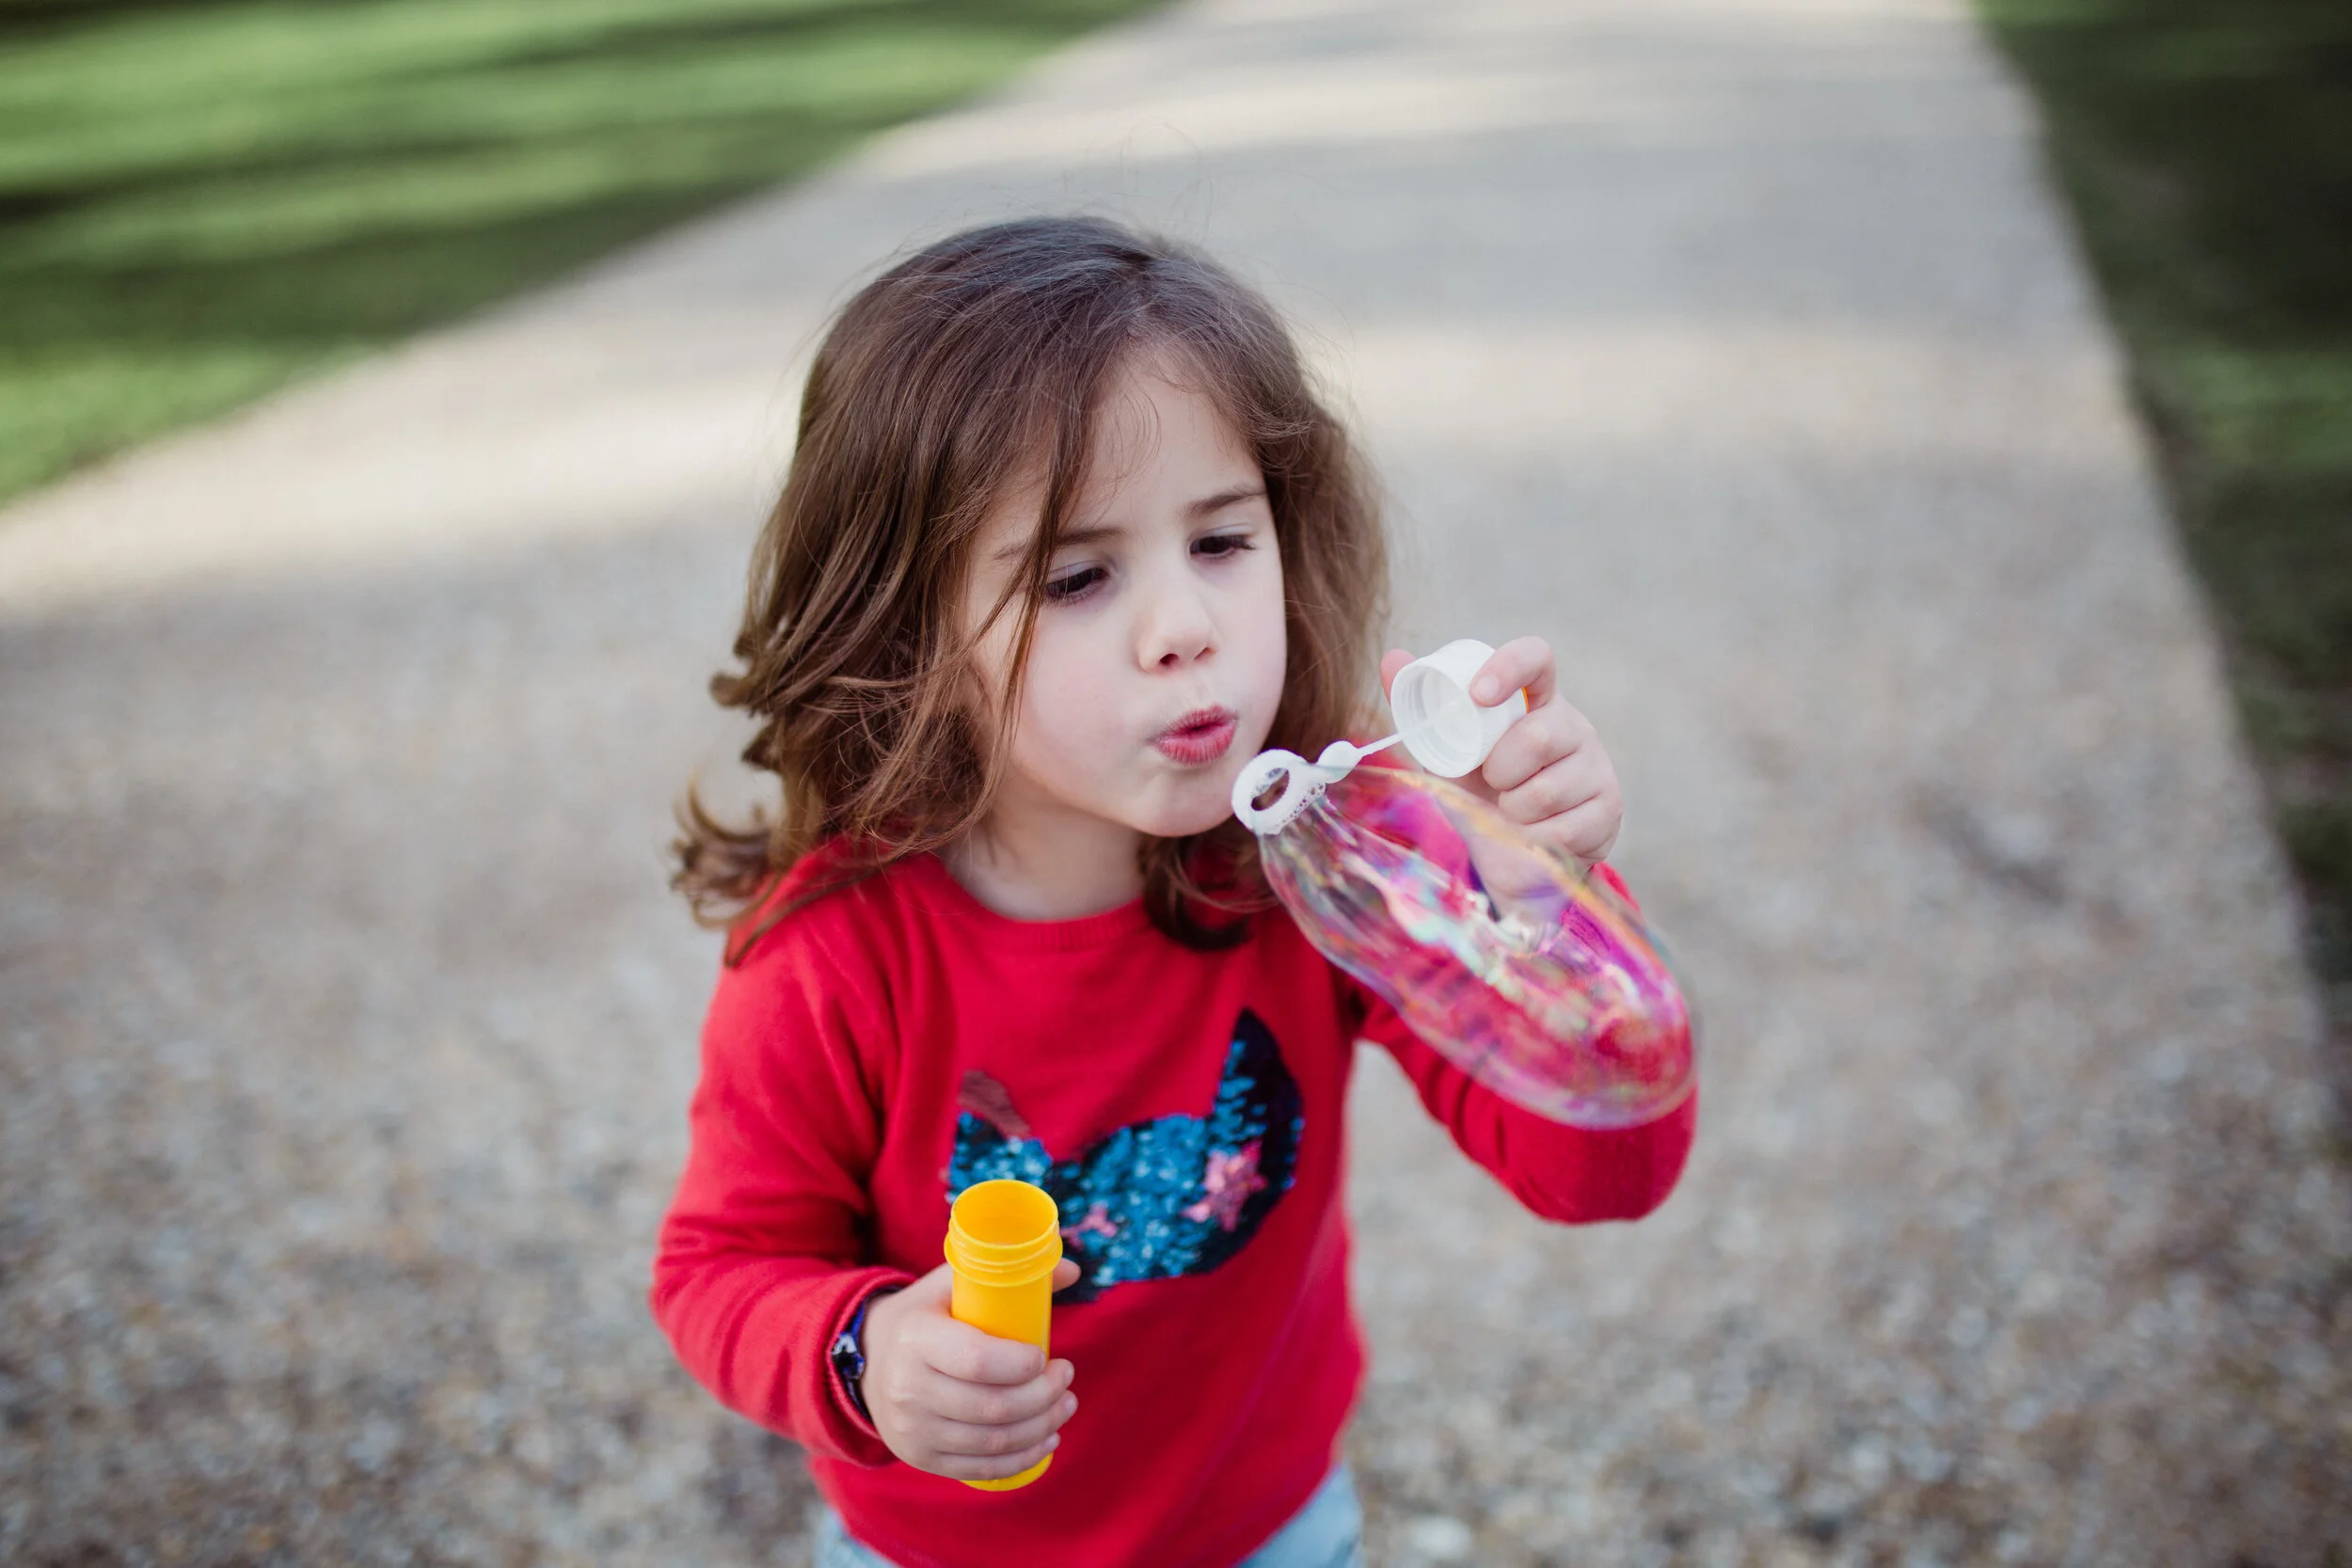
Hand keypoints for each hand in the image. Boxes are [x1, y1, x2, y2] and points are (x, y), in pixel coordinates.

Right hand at [858, 1258, 1081, 1481]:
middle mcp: (908, 1390)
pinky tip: (1046, 1440)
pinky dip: (1023, 1459)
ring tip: (1065, 1405)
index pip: (976, 1360)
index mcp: (916, 1339)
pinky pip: (981, 1469)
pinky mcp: (922, 1458)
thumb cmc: (923, 1316)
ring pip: (994, 1442)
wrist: (868, 1361)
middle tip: (1066, 1378)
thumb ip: (1007, 1273)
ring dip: (1043, 1427)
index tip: (1046, 1355)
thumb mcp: (951, 1285)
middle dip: (1044, 1396)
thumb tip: (1072, 1271)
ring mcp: (914, 1430)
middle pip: (993, 1407)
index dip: (1021, 1364)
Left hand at [1380, 635, 1622, 866]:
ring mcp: (1597, 766)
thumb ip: (1421, 713)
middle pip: (1540, 735)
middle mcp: (1573, 726)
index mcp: (1534, 702)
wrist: (1513, 858)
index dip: (1510, 667)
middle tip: (1493, 783)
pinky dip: (1534, 840)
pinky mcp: (1609, 809)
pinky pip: (1564, 828)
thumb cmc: (1481, 795)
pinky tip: (1535, 836)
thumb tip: (1391, 658)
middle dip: (1502, 769)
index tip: (1479, 694)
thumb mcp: (1448, 756)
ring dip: (1515, 811)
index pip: (1536, 659)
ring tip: (1513, 811)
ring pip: (1548, 789)